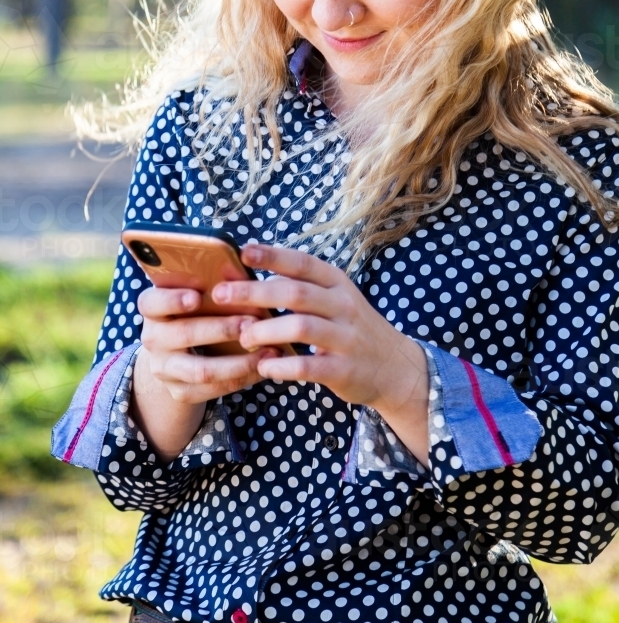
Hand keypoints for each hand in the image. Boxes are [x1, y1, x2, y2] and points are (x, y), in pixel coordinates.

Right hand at [137, 285, 281, 404]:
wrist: (175, 352)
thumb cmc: (194, 312)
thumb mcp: (194, 295)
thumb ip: (211, 286)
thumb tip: (239, 271)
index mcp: (153, 308)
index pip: (152, 302)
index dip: (173, 299)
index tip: (196, 296)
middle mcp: (153, 339)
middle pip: (184, 335)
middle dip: (221, 329)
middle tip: (252, 322)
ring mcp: (164, 368)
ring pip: (201, 370)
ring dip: (238, 361)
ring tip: (268, 351)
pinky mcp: (179, 392)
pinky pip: (213, 390)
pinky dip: (242, 379)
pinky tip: (263, 367)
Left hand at [212, 244, 428, 463]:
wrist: (395, 366)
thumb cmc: (352, 328)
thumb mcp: (336, 299)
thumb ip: (302, 288)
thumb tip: (250, 277)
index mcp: (337, 283)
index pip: (302, 263)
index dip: (272, 255)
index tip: (242, 253)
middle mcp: (343, 305)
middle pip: (295, 292)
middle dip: (253, 292)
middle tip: (220, 295)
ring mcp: (346, 337)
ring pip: (301, 327)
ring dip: (265, 331)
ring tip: (242, 338)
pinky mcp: (344, 369)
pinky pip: (308, 365)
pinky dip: (281, 365)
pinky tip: (263, 366)